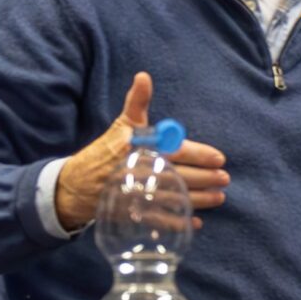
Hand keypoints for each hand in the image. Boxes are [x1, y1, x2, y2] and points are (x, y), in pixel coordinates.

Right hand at [52, 72, 230, 232]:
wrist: (75, 184)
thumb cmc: (106, 151)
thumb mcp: (122, 124)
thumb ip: (137, 102)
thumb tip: (144, 77)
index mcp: (141, 147)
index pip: (176, 150)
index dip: (199, 155)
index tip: (219, 158)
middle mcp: (140, 170)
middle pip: (180, 175)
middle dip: (205, 178)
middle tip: (225, 179)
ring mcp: (136, 194)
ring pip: (174, 198)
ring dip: (198, 200)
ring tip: (219, 198)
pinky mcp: (132, 213)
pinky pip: (159, 219)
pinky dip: (178, 221)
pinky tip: (195, 222)